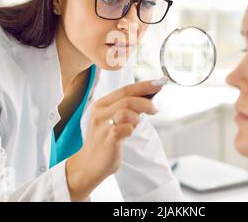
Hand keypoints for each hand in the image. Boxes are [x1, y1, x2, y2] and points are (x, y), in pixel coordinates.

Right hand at [65, 78, 165, 200]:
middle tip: (155, 109)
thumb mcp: (112, 120)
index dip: (144, 85)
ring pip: (127, 111)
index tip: (159, 83)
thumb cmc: (105, 141)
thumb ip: (126, 109)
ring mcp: (103, 125)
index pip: (126, 89)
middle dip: (146, 101)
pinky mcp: (108, 139)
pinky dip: (131, 129)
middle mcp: (100, 112)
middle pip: (128, 98)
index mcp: (101, 104)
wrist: (89, 164)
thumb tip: (148, 97)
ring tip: (136, 125)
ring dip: (137, 117)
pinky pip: (125, 128)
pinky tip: (128, 134)